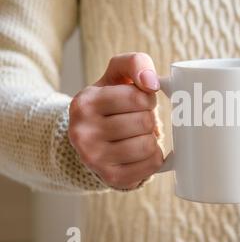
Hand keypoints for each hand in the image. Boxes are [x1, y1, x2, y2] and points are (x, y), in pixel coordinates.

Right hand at [68, 52, 162, 189]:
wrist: (93, 139)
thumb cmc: (113, 103)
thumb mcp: (117, 75)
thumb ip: (135, 63)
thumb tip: (151, 82)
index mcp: (85, 102)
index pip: (138, 97)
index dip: (147, 99)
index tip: (138, 102)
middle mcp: (83, 132)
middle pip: (145, 122)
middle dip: (149, 119)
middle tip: (137, 120)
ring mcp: (95, 159)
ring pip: (149, 145)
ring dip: (151, 138)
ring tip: (137, 136)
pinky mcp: (112, 178)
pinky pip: (152, 165)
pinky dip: (154, 157)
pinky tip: (141, 152)